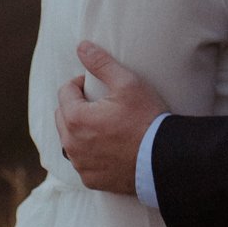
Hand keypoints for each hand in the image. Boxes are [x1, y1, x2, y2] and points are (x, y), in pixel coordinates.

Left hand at [54, 41, 164, 195]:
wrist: (164, 159)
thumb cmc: (146, 118)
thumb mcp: (127, 84)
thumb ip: (101, 63)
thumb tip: (82, 47)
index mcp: (75, 118)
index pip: (65, 91)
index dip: (80, 84)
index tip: (97, 85)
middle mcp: (71, 144)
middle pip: (63, 116)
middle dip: (76, 106)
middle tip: (100, 103)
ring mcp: (80, 164)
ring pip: (70, 140)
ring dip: (80, 130)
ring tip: (105, 125)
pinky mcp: (91, 179)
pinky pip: (82, 162)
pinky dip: (90, 153)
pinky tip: (109, 147)